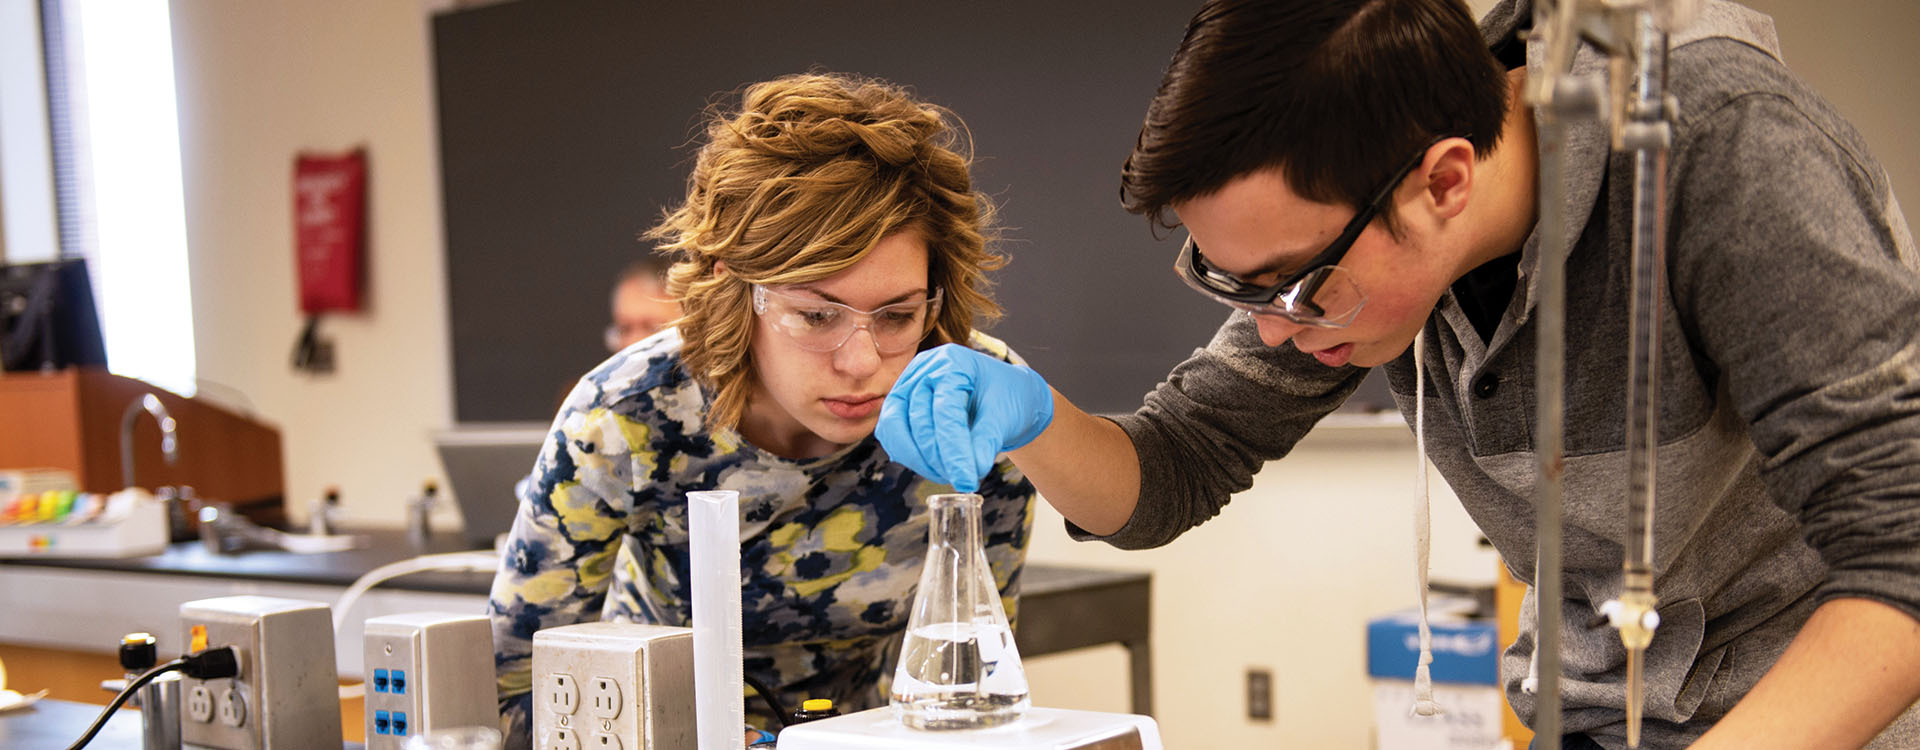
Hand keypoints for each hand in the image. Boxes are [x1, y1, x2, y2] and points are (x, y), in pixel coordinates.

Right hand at [876, 344, 1053, 491]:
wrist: (1002, 394)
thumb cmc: (1006, 398)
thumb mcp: (1004, 417)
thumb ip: (986, 442)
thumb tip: (970, 473)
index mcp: (953, 362)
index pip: (945, 410)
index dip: (954, 450)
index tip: (966, 480)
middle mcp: (924, 368)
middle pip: (918, 419)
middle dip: (938, 458)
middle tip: (963, 480)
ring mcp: (907, 385)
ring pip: (895, 428)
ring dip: (919, 460)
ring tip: (949, 475)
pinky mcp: (899, 404)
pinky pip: (891, 434)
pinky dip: (910, 456)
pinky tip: (934, 467)